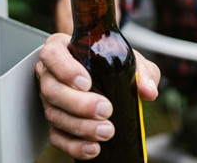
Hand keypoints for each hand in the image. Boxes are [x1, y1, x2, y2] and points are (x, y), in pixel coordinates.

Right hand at [35, 33, 159, 159]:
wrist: (108, 78)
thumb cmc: (111, 63)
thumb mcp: (128, 59)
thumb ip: (141, 71)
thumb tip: (147, 91)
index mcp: (62, 50)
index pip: (52, 54)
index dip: (65, 69)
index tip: (86, 82)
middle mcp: (51, 74)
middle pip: (51, 89)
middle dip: (78, 104)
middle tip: (105, 109)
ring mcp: (50, 99)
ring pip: (54, 114)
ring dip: (80, 126)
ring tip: (105, 131)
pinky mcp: (55, 122)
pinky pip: (56, 136)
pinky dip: (73, 145)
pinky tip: (92, 147)